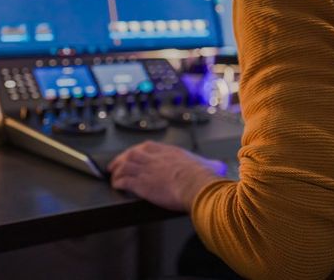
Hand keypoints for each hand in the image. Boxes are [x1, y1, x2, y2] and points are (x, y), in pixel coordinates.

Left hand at [108, 141, 227, 211]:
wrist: (196, 185)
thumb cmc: (203, 178)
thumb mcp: (208, 165)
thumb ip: (211, 164)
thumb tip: (220, 166)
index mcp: (169, 152)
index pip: (148, 146)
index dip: (138, 151)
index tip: (134, 155)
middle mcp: (155, 158)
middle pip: (132, 153)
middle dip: (122, 158)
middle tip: (115, 164)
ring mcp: (147, 169)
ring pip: (125, 165)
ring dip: (117, 171)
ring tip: (113, 176)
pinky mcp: (141, 183)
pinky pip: (124, 180)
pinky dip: (118, 183)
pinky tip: (117, 186)